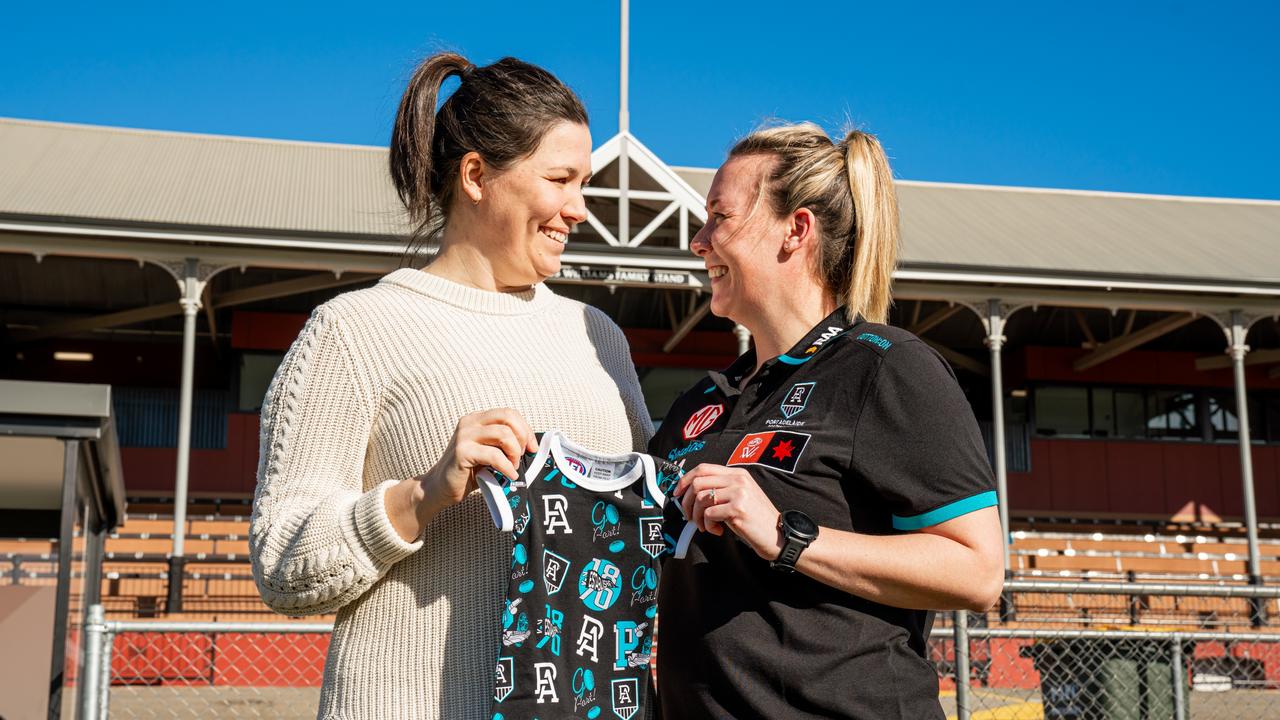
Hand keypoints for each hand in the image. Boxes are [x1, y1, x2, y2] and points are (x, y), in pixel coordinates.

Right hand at [418, 409, 537, 512]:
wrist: (441, 488)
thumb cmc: (470, 472)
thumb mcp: (490, 452)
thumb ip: (505, 444)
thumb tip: (533, 446)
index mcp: (477, 419)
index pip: (509, 413)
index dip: (525, 429)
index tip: (532, 447)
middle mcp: (470, 423)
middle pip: (508, 418)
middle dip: (522, 437)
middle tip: (523, 456)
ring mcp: (464, 436)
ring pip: (503, 434)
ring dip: (514, 453)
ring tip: (513, 467)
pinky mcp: (462, 452)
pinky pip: (494, 455)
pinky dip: (507, 467)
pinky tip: (509, 475)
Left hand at [675, 463, 783, 560]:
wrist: (779, 536)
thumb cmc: (756, 520)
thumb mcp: (741, 497)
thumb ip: (721, 490)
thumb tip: (690, 494)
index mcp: (738, 474)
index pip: (703, 468)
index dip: (685, 480)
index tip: (677, 494)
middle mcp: (738, 479)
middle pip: (698, 482)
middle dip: (686, 502)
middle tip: (689, 517)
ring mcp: (738, 493)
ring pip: (700, 498)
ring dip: (697, 517)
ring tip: (705, 527)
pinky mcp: (737, 509)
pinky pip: (708, 514)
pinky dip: (707, 526)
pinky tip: (718, 531)